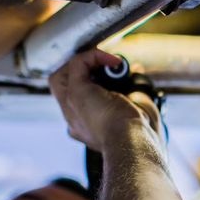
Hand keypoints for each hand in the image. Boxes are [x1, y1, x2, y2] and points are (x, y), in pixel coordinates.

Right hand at [49, 49, 163, 154]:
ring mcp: (71, 107)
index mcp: (85, 129)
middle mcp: (73, 120)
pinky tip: (114, 62)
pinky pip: (77, 63)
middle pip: (61, 88)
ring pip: (62, 75)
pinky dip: (94, 56)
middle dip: (79, 73)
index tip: (109, 80)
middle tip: (103, 69)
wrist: (132, 144)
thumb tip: (137, 75)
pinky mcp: (77, 93)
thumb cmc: (138, 136)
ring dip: (84, 63)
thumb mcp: (135, 116)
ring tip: (108, 64)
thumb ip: (133, 98)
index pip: (74, 103)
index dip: (88, 87)